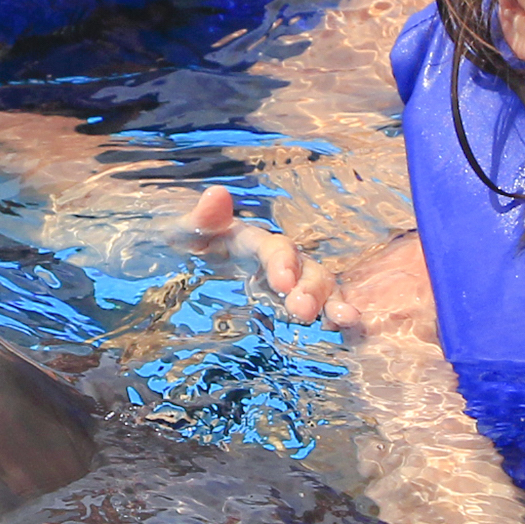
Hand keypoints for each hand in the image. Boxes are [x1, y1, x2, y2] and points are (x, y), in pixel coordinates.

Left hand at [182, 187, 359, 330]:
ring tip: (343, 321)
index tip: (283, 283)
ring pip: (320, 286)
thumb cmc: (184, 245)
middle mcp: (277, 259)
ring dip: (332, 302)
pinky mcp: (288, 303)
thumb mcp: (181, 233)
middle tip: (304, 312)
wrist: (177, 261)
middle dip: (310, 289)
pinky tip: (346, 329)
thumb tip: (217, 194)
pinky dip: (336, 315)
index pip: (274, 247)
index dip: (282, 263)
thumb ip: (198, 219)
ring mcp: (287, 282)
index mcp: (251, 241)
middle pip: (305, 268)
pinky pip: (320, 306)